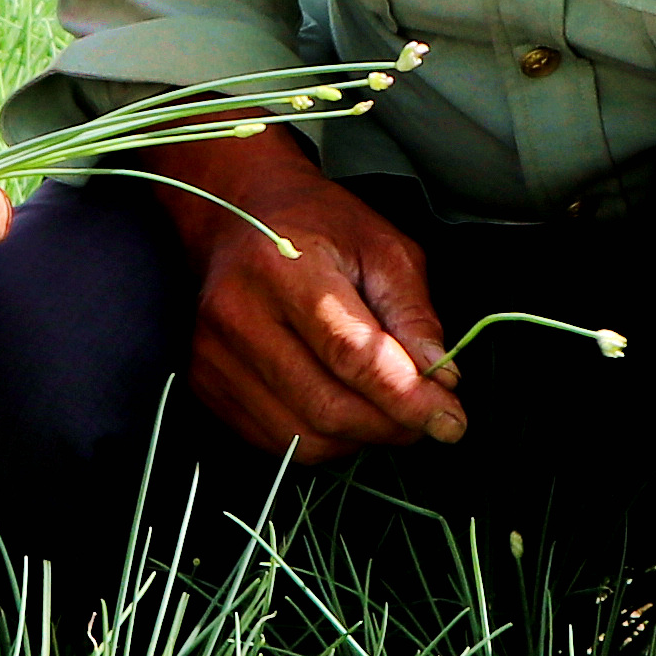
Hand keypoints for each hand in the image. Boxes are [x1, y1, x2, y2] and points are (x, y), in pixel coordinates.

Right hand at [163, 127, 457, 460]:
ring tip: (384, 410)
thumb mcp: (383, 247)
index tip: (450, 421)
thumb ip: (414, 313)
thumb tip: (442, 380)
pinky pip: (275, 442)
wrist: (234, 214)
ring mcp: (214, 356)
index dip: (407, 398)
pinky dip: (321, 439)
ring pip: (303, 438)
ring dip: (358, 438)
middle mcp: (238, 316)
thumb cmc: (316, 226)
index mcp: (284, 267)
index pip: (352, 355)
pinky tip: (341, 409)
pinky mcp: (204, 384)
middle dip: (390, 426)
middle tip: (426, 415)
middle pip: (328, 408)